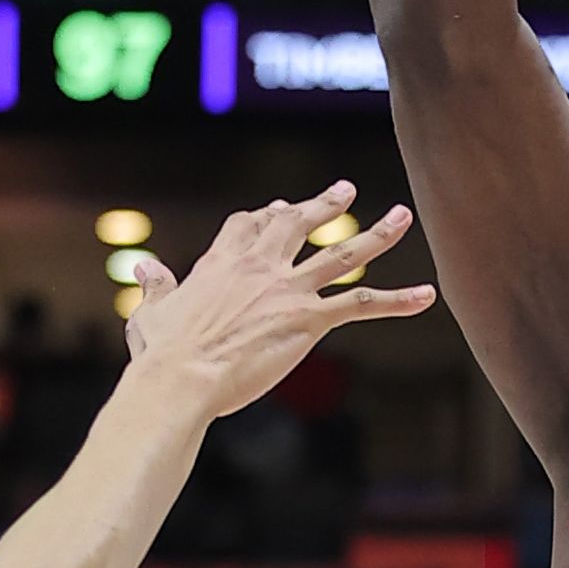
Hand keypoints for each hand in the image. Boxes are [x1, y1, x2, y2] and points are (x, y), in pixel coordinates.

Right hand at [123, 182, 435, 415]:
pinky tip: (426, 296)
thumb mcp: (152, 312)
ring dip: (378, 235)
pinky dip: (397, 300)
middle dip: (324, 204)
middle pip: (298, 223)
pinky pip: (361, 304)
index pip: (250, 225)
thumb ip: (155, 286)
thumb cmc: (161, 353)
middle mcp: (260, 266)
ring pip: (343, 253)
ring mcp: (288, 289)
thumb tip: (142, 266)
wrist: (181, 378)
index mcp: (221, 261)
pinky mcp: (308, 319)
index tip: (277, 207)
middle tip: (346, 189)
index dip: (266, 214)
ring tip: (402, 216)